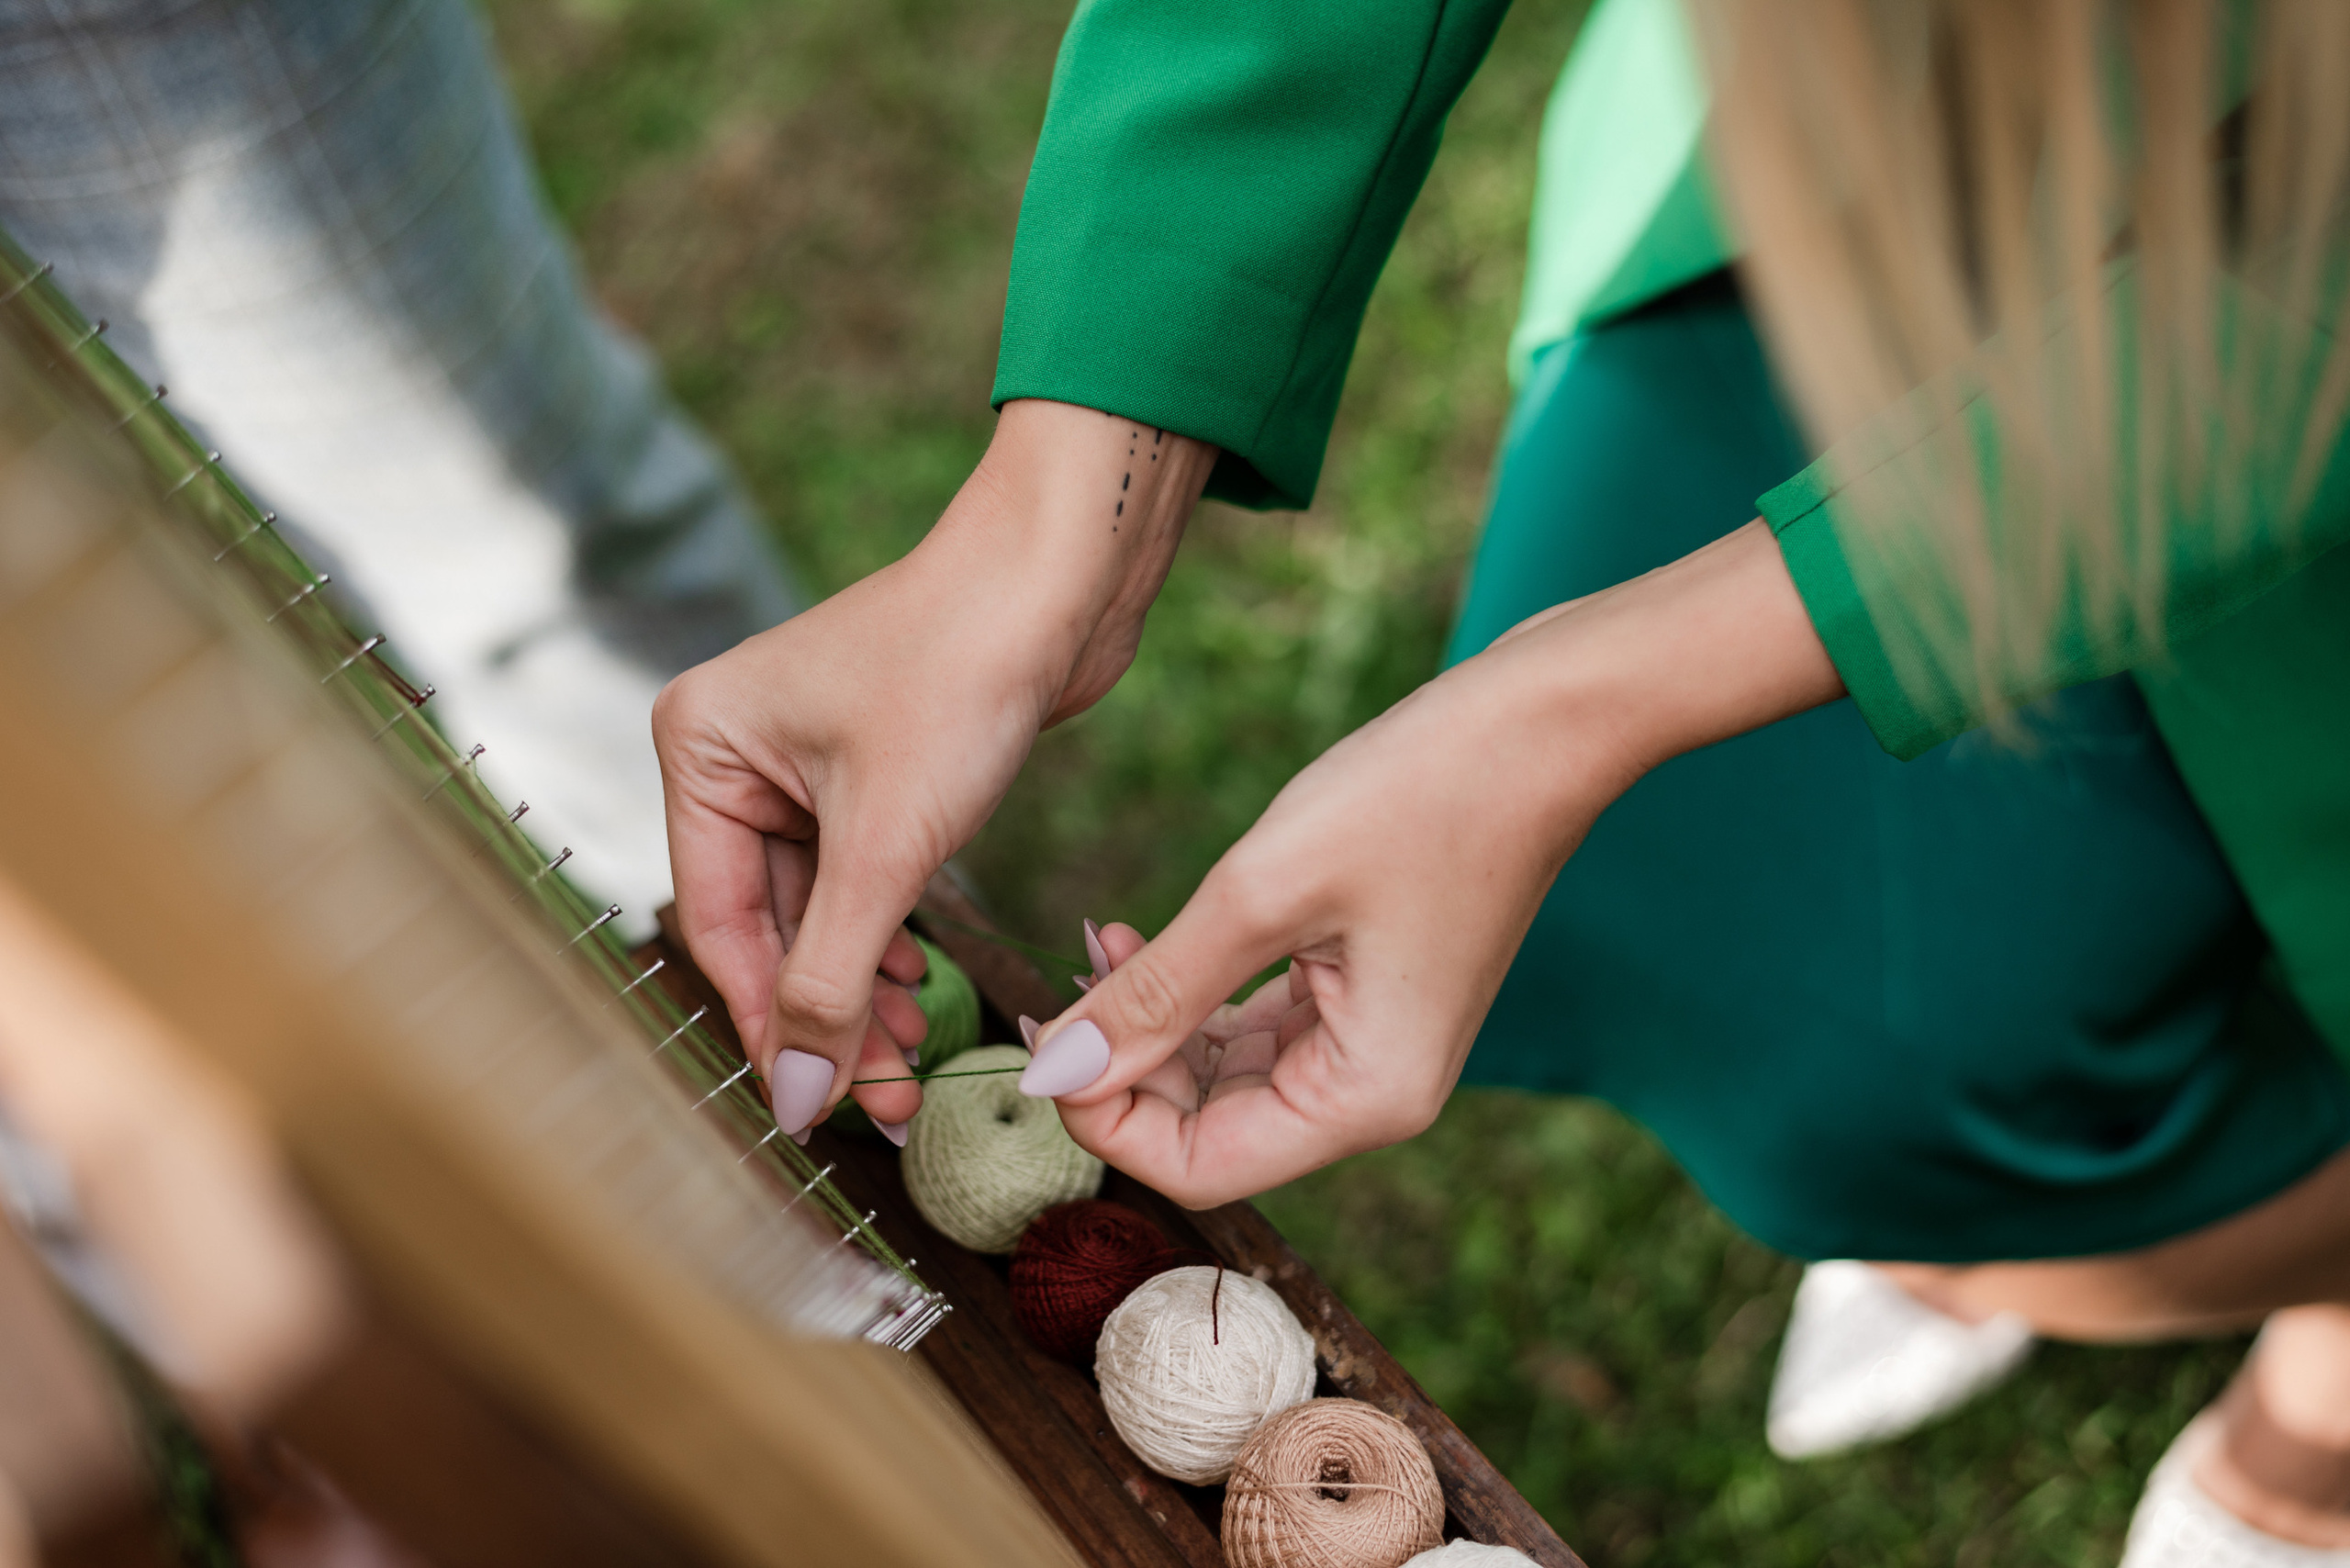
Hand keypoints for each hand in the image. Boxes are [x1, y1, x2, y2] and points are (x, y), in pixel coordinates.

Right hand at [654, 401, 1214, 1139]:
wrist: (1060, 577)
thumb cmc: (959, 675)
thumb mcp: (886, 844)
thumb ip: (834, 977)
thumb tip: (802, 1094)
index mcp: (699, 746)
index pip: (720, 922)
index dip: (771, 1023)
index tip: (817, 1110)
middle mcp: (736, 750)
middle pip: (768, 924)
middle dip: (830, 1012)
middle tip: (885, 1097)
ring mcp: (804, 759)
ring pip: (820, 908)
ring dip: (865, 984)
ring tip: (916, 1053)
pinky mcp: (873, 767)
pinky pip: (862, 876)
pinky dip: (889, 934)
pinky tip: (924, 982)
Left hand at [1022, 522, 1845, 1204]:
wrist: (1541, 721)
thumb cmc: (1420, 796)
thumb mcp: (1261, 892)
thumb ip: (1153, 993)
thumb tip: (1052, 1071)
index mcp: (1368, 1100)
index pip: (1199, 1169)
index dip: (1104, 1121)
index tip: (1041, 1040)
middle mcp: (1374, 1095)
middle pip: (1208, 1131)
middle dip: (1121, 1070)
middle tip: (1052, 983)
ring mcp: (1373, 1046)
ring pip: (1223, 1079)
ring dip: (1150, 1025)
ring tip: (1096, 942)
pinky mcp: (1364, 996)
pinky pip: (1255, 1027)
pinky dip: (1193, 994)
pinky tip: (1141, 937)